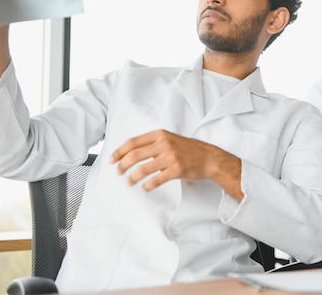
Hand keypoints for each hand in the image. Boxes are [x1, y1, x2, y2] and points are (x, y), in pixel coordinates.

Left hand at [110, 129, 242, 200]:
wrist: (209, 158)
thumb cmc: (189, 150)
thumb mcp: (170, 139)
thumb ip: (153, 143)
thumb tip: (131, 152)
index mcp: (160, 134)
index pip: (133, 142)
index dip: (119, 151)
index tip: (112, 159)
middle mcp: (164, 144)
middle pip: (134, 155)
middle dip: (122, 165)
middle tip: (118, 172)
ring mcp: (171, 157)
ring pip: (143, 169)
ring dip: (132, 178)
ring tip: (129, 182)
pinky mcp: (177, 170)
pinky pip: (156, 180)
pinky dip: (147, 185)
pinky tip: (145, 188)